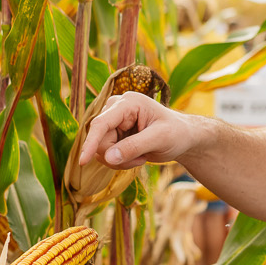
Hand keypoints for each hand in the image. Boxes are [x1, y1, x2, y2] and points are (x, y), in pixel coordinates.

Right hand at [77, 93, 204, 170]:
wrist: (182, 137)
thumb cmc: (176, 133)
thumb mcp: (160, 139)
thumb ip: (134, 147)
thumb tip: (108, 157)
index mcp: (128, 103)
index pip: (101, 123)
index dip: (90, 143)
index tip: (83, 161)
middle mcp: (116, 109)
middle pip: (100, 140)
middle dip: (118, 156)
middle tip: (140, 160)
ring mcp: (113, 122)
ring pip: (101, 150)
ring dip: (121, 160)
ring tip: (142, 156)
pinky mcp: (113, 134)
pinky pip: (106, 154)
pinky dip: (121, 161)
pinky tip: (138, 156)